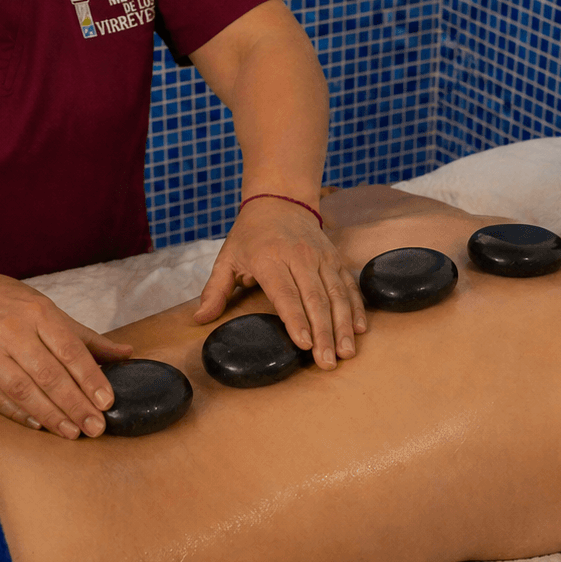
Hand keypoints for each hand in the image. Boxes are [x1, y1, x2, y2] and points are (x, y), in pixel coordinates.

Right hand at [0, 266, 131, 438]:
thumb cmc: (7, 302)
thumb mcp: (47, 309)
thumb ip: (86, 337)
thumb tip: (126, 353)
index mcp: (37, 313)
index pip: (69, 350)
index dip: (89, 378)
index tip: (107, 401)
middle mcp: (12, 332)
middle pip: (48, 374)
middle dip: (75, 404)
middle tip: (96, 427)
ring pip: (23, 390)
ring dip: (50, 415)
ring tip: (73, 432)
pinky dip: (19, 414)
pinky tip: (40, 425)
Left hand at [193, 196, 365, 367]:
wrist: (280, 200)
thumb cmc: (250, 234)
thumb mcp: (226, 258)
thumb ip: (214, 290)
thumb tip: (200, 319)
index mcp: (269, 259)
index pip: (285, 294)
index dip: (296, 319)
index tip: (304, 344)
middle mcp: (299, 258)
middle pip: (315, 299)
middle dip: (324, 333)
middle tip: (328, 361)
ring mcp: (321, 258)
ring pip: (336, 294)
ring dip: (343, 325)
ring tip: (346, 352)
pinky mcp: (335, 259)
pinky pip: (348, 285)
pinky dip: (356, 307)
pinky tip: (360, 329)